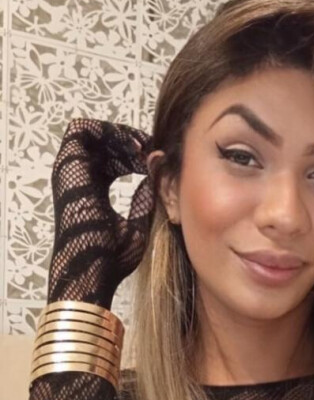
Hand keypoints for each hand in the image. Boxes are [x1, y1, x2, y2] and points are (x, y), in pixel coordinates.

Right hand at [47, 117, 154, 308]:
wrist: (93, 269)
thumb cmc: (113, 256)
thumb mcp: (139, 221)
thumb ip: (147, 195)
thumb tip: (159, 165)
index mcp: (95, 193)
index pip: (114, 164)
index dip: (136, 156)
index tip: (158, 159)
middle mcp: (81, 180)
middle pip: (105, 147)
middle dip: (131, 142)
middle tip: (153, 149)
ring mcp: (72, 172)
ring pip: (92, 133)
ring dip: (119, 133)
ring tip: (143, 145)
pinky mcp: (68, 166)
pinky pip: (80, 130)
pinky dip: (106, 130)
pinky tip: (131, 146)